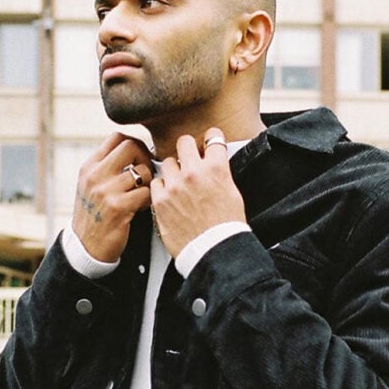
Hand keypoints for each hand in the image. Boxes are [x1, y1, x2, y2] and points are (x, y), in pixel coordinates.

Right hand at [72, 133, 152, 262]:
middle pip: (130, 146)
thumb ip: (107, 167)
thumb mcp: (91, 185)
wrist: (85, 246)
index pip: (117, 137)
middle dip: (146, 157)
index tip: (140, 158)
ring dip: (149, 183)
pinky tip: (140, 207)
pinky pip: (146, 193)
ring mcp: (105, 191)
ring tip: (142, 194)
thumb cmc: (95, 213)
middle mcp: (95, 175)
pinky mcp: (118, 208)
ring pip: (142, 172)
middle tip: (147, 172)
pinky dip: (148, 199)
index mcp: (89, 166)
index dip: (135, 143)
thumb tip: (135, 149)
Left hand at [151, 128, 245, 256]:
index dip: (210, 139)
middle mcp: (194, 173)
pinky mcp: (160, 200)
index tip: (208, 143)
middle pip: (184, 142)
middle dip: (187, 149)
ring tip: (179, 184)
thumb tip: (214, 164)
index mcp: (216, 169)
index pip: (213, 137)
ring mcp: (174, 185)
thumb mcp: (232, 193)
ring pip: (167, 162)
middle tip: (188, 159)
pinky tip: (170, 197)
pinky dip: (162, 188)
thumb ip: (220, 173)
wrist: (213, 251)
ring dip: (173, 171)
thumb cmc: (225, 227)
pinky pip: (156, 183)